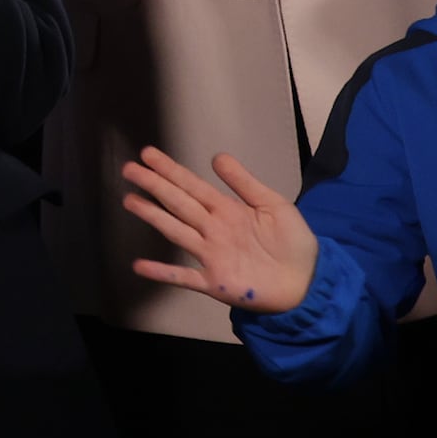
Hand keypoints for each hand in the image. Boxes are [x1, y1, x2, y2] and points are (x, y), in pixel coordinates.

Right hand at [119, 146, 320, 315]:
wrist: (307, 282)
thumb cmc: (293, 243)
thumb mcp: (274, 205)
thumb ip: (245, 183)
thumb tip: (217, 157)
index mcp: (227, 210)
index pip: (192, 186)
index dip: (170, 170)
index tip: (148, 155)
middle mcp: (213, 229)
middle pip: (178, 203)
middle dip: (154, 185)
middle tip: (129, 169)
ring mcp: (211, 256)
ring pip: (176, 232)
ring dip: (153, 217)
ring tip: (129, 201)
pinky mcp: (214, 282)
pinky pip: (183, 276)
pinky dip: (162, 272)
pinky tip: (140, 266)